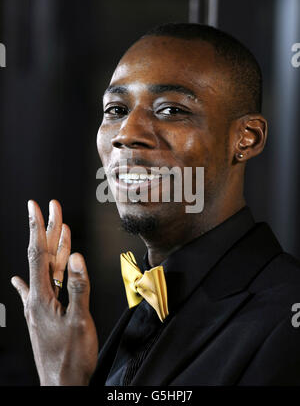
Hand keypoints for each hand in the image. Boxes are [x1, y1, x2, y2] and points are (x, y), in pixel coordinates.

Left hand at [11, 200, 98, 385]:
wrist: (61, 384)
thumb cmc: (72, 357)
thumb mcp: (79, 320)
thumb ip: (77, 287)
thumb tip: (75, 257)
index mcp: (42, 297)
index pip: (38, 253)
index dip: (38, 227)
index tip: (36, 207)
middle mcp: (36, 299)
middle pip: (42, 256)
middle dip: (48, 230)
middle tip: (53, 208)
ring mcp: (38, 307)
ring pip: (45, 270)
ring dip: (53, 248)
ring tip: (59, 228)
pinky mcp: (42, 316)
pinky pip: (38, 289)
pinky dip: (32, 279)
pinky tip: (17, 279)